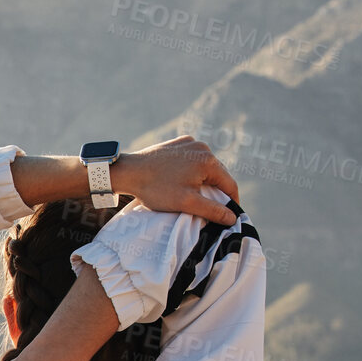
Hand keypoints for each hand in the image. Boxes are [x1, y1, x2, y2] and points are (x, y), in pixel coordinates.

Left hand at [111, 136, 241, 223]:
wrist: (128, 171)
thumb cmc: (156, 188)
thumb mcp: (186, 202)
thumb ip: (212, 210)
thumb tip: (233, 217)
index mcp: (209, 161)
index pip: (229, 184)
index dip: (232, 202)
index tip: (230, 216)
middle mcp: (203, 148)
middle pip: (218, 174)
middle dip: (217, 191)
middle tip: (212, 208)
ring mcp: (190, 143)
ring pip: (205, 167)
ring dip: (204, 180)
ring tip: (196, 195)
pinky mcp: (179, 143)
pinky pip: (192, 159)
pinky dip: (192, 170)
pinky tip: (182, 181)